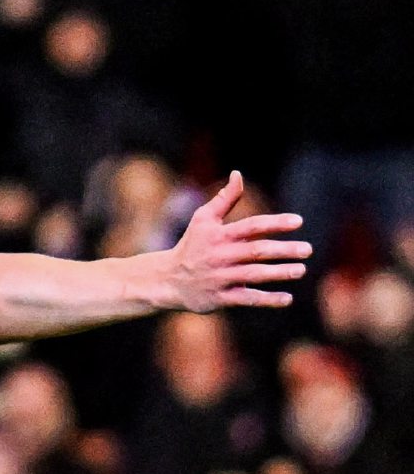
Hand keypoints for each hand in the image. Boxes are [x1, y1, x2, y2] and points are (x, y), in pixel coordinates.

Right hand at [164, 172, 310, 310]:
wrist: (167, 280)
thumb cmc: (191, 246)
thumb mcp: (203, 219)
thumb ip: (224, 199)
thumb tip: (238, 174)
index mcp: (220, 236)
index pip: (252, 227)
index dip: (275, 223)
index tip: (298, 222)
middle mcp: (221, 256)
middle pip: (256, 252)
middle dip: (283, 250)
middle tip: (307, 250)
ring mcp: (220, 278)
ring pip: (253, 275)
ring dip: (278, 273)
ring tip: (301, 270)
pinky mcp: (219, 298)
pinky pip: (246, 299)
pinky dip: (267, 299)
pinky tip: (287, 299)